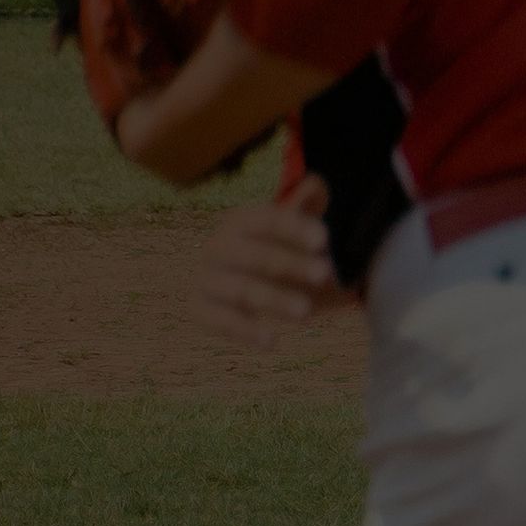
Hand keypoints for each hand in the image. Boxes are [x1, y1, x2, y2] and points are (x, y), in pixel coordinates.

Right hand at [189, 175, 338, 350]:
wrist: (237, 277)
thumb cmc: (274, 245)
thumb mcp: (291, 223)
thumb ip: (306, 203)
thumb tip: (315, 185)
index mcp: (241, 220)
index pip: (269, 220)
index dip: (296, 228)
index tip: (325, 239)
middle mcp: (219, 246)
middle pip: (258, 256)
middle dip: (292, 265)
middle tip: (325, 274)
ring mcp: (207, 278)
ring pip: (242, 290)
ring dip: (274, 300)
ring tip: (306, 312)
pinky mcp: (200, 308)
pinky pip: (219, 321)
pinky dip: (243, 331)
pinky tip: (271, 340)